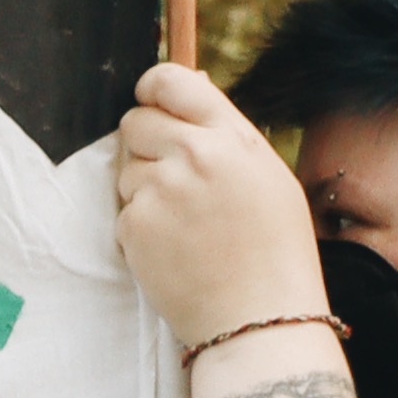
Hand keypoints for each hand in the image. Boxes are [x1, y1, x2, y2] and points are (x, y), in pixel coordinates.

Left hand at [111, 63, 323, 354]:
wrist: (259, 316)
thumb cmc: (273, 250)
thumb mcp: (268, 177)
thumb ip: (225, 134)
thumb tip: (188, 91)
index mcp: (232, 137)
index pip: (172, 81)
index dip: (152, 89)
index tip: (149, 100)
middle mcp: (194, 155)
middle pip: (135, 121)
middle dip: (144, 143)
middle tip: (171, 177)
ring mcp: (160, 189)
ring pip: (126, 169)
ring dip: (144, 189)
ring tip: (186, 224)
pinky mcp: (135, 225)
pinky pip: (123, 211)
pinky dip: (140, 227)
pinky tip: (174, 248)